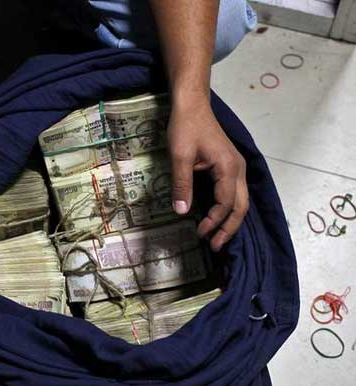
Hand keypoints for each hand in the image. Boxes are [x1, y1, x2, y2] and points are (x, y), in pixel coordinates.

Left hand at [167, 99, 248, 251]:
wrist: (192, 105)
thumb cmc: (185, 127)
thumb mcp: (180, 156)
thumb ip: (182, 184)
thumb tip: (181, 211)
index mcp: (229, 167)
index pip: (226, 203)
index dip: (214, 220)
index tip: (199, 232)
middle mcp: (239, 170)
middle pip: (241, 207)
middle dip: (229, 228)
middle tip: (214, 246)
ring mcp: (237, 168)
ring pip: (241, 201)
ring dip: (230, 221)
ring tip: (217, 238)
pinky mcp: (230, 167)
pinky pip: (235, 194)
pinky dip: (228, 209)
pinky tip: (217, 219)